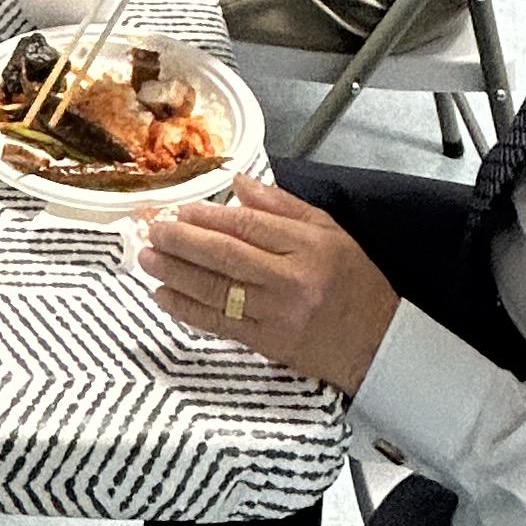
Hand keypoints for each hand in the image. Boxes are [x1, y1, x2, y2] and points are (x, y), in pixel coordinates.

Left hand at [138, 170, 399, 392]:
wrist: (378, 342)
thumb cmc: (354, 282)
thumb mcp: (330, 231)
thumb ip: (283, 205)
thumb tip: (238, 182)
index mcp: (309, 246)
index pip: (249, 227)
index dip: (209, 218)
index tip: (181, 210)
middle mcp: (291, 279)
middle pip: (225, 256)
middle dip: (182, 242)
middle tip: (153, 230)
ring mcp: (277, 314)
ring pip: (216, 290)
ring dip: (175, 273)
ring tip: (147, 258)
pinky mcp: (267, 343)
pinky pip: (219, 323)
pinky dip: (187, 309)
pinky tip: (164, 295)